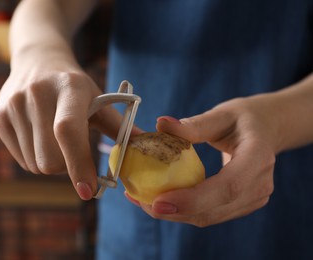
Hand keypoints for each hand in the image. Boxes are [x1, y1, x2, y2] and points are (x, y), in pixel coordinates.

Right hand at [0, 58, 120, 199]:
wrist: (37, 60)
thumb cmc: (74, 85)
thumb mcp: (98, 97)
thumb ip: (118, 125)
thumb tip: (142, 146)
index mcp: (69, 88)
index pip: (68, 132)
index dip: (78, 164)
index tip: (88, 191)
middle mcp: (37, 94)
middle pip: (50, 159)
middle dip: (66, 167)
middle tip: (74, 151)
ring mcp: (13, 105)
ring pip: (35, 164)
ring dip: (51, 163)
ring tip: (55, 138)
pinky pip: (21, 159)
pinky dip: (35, 157)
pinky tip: (40, 136)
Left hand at [126, 94, 280, 225]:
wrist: (268, 130)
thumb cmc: (244, 119)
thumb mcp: (221, 114)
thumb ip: (193, 124)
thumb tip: (160, 123)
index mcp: (258, 157)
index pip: (227, 187)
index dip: (193, 199)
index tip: (159, 202)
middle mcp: (260, 184)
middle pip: (215, 209)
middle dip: (176, 211)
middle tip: (142, 202)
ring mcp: (254, 198)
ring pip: (210, 217)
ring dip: (176, 214)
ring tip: (144, 202)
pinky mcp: (243, 204)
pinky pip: (211, 213)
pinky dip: (185, 211)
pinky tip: (163, 201)